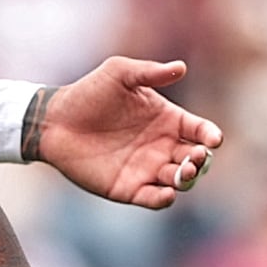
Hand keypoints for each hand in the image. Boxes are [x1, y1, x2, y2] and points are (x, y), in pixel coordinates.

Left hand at [37, 57, 220, 208]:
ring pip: (180, 180)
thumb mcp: (118, 74)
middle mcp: (162, 146)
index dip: (210, 134)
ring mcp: (147, 169)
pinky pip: (154, 199)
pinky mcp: (128, 188)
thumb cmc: (87, 93)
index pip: (199, 130)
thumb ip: (149, 72)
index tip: (213, 138)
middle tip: (196, 156)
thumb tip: (181, 67)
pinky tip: (167, 194)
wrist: (54, 121)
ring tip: (182, 171)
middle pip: (195, 158)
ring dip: (187, 178)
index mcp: (167, 119)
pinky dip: (165, 199)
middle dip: (202, 160)